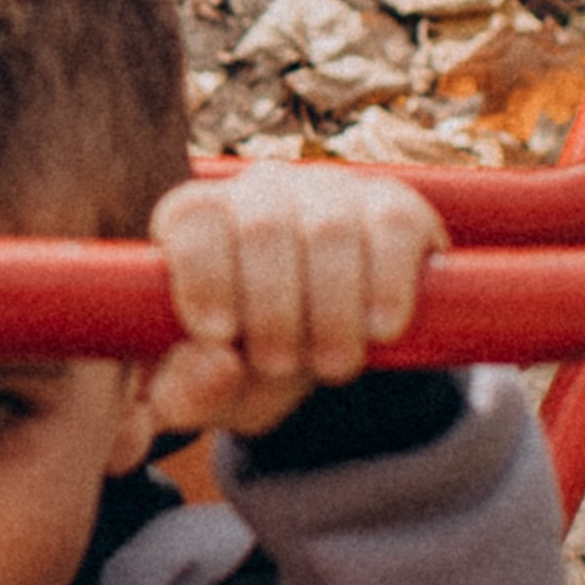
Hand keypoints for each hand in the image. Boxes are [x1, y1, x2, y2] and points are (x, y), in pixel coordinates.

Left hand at [145, 165, 444, 437]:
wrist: (334, 351)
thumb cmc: (249, 362)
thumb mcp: (211, 391)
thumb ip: (191, 392)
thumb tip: (219, 365)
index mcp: (200, 219)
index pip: (192, 216)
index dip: (203, 272)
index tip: (217, 334)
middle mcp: (262, 192)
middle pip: (263, 226)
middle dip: (272, 308)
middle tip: (278, 365)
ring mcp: (331, 192)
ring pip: (329, 230)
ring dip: (331, 308)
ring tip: (332, 365)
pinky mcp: (392, 206)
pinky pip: (391, 226)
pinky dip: (386, 283)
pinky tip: (380, 329)